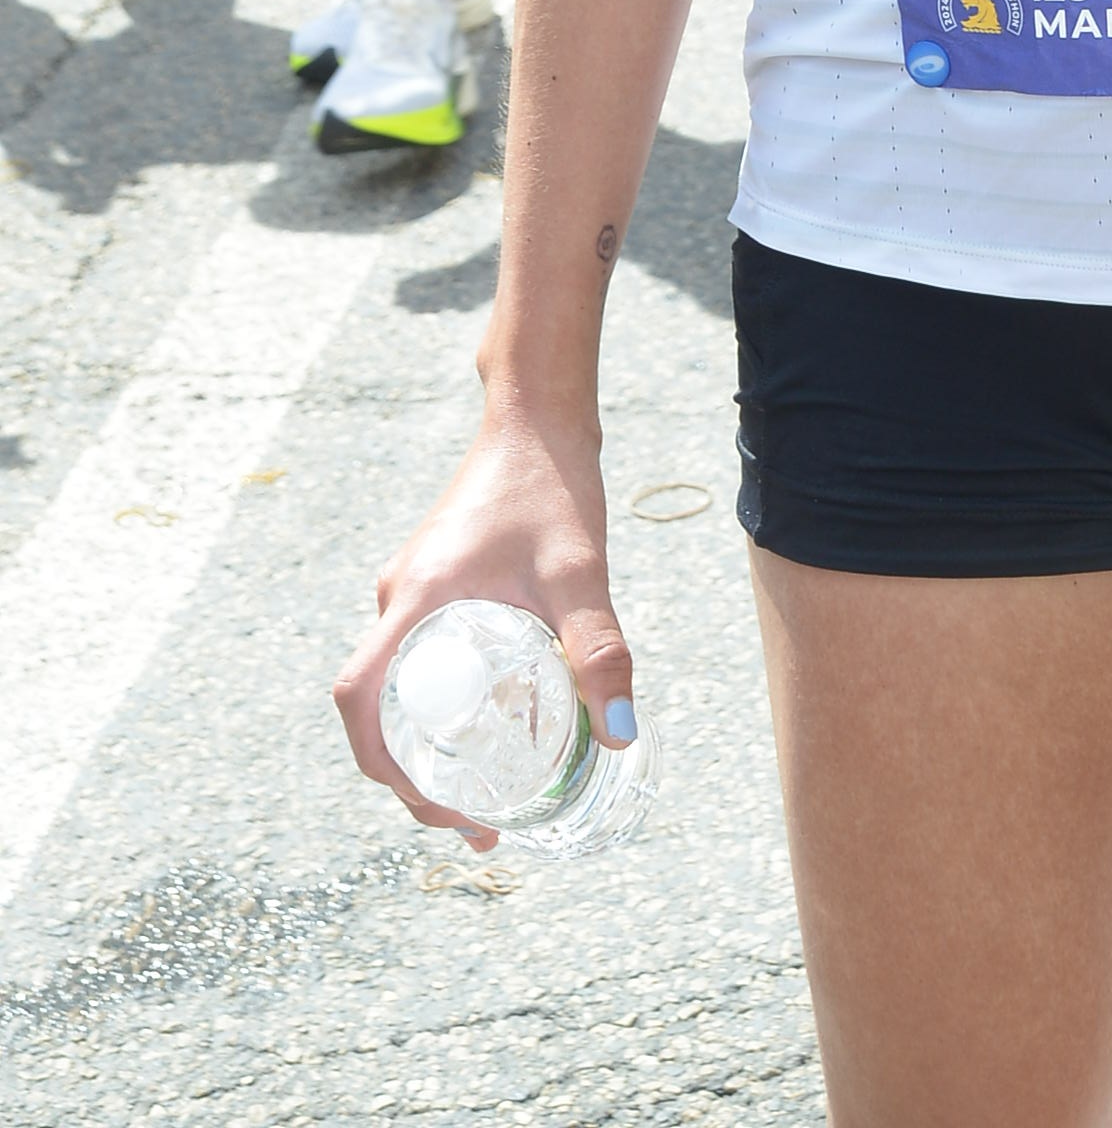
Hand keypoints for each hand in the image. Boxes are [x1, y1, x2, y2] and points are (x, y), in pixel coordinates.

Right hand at [332, 409, 633, 846]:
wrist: (538, 416)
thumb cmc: (552, 485)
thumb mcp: (580, 571)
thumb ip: (599, 647)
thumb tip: (621, 735)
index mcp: (414, 599)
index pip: (358, 698)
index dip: (382, 765)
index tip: (441, 805)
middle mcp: (399, 599)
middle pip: (376, 708)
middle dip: (413, 778)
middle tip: (477, 826)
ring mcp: (413, 591)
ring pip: (399, 686)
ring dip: (427, 746)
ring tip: (486, 795)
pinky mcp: (435, 582)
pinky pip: (420, 660)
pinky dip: (441, 704)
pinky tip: (493, 724)